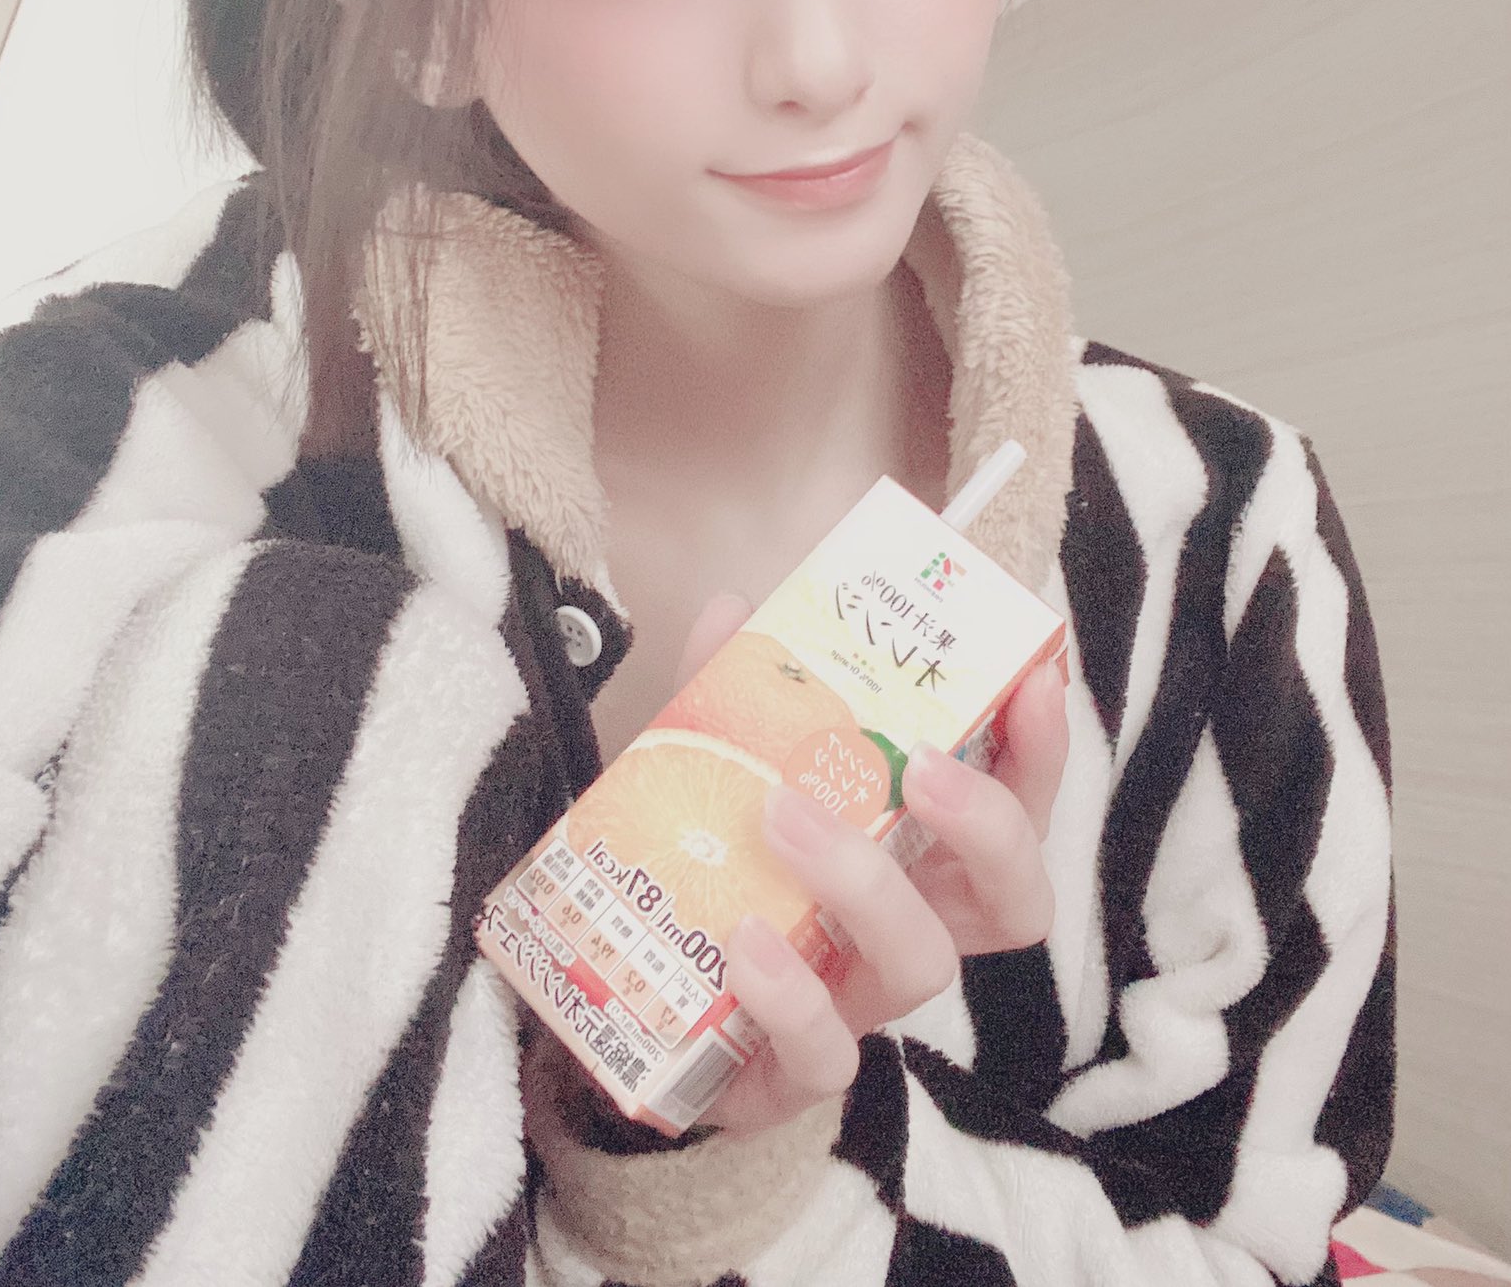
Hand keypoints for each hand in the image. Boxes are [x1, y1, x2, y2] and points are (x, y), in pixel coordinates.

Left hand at [673, 593, 1068, 1138]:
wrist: (637, 998)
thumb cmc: (720, 866)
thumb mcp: (726, 762)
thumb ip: (732, 688)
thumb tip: (735, 606)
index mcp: (923, 853)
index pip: (1021, 804)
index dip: (1043, 750)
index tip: (1035, 678)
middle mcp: (916, 928)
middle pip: (1016, 900)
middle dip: (987, 825)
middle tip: (923, 765)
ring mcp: (862, 1005)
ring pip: (921, 964)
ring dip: (865, 882)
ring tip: (786, 813)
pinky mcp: (794, 1074)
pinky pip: (826, 1055)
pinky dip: (795, 996)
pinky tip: (749, 941)